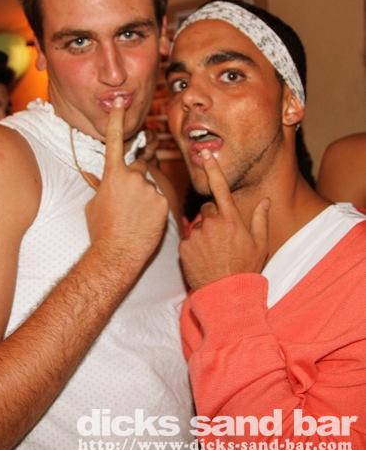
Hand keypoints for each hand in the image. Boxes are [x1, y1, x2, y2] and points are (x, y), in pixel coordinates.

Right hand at [85, 98, 168, 278]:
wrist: (117, 253)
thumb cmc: (101, 229)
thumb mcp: (94, 204)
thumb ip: (99, 185)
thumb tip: (92, 175)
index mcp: (112, 175)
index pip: (115, 142)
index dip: (116, 121)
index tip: (119, 103)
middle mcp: (132, 176)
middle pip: (139, 167)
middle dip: (135, 179)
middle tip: (129, 202)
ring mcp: (149, 188)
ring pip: (150, 185)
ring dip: (144, 196)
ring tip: (135, 217)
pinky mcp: (162, 201)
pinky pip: (160, 198)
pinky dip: (154, 208)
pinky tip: (145, 221)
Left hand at [179, 150, 269, 289]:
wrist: (226, 294)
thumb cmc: (246, 269)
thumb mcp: (260, 244)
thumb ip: (260, 219)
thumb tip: (266, 201)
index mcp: (232, 220)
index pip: (221, 188)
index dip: (214, 169)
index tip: (206, 155)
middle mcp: (212, 223)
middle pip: (208, 209)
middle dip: (213, 217)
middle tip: (222, 237)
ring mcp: (197, 235)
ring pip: (197, 224)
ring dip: (203, 232)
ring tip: (213, 251)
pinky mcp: (184, 247)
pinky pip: (188, 238)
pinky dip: (194, 245)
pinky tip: (203, 257)